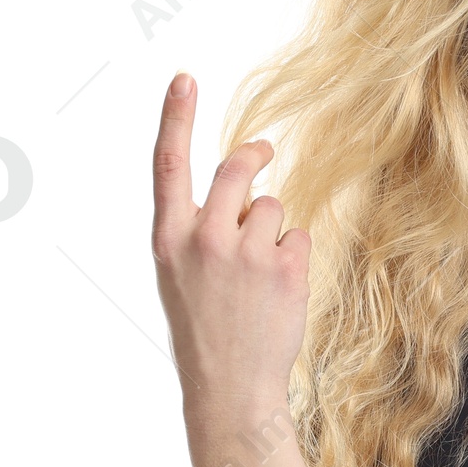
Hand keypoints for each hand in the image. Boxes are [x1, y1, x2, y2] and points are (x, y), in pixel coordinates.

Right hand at [150, 72, 311, 415]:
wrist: (230, 387)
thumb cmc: (207, 329)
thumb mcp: (181, 275)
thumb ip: (200, 228)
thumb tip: (241, 186)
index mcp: (168, 239)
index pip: (167, 165)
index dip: (176, 118)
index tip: (184, 79)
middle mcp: (204, 239)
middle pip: (235, 169)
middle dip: (253, 155)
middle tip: (263, 149)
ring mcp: (247, 253)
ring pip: (274, 207)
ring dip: (274, 229)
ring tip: (261, 275)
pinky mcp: (285, 269)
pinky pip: (300, 238)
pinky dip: (295, 257)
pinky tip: (280, 290)